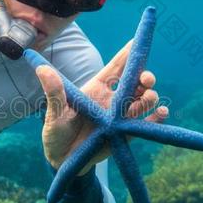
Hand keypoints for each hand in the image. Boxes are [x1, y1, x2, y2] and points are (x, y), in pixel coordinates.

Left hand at [35, 40, 168, 174]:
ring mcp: (121, 116)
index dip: (128, 54)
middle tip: (146, 79)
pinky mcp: (126, 134)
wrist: (62, 161)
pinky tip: (160, 114)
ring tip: (149, 98)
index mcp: (96, 88)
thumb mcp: (54, 112)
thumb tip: (42, 69)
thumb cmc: (55, 132)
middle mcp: (112, 99)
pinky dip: (156, 119)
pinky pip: (146, 124)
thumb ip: (54, 92)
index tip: (138, 41)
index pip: (116, 67)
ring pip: (143, 100)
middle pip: (135, 82)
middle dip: (145, 76)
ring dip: (150, 96)